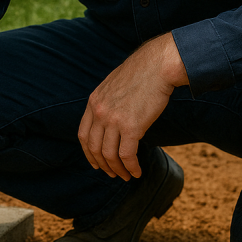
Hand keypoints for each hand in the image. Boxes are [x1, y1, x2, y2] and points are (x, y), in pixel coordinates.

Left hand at [78, 33, 187, 180]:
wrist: (158, 65)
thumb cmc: (141, 73)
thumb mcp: (113, 84)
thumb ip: (107, 102)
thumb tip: (111, 120)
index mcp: (93, 101)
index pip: (83, 134)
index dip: (88, 152)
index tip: (95, 162)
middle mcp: (100, 112)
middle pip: (94, 148)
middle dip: (102, 165)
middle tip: (112, 173)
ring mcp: (114, 120)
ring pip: (110, 155)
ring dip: (117, 170)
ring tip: (126, 176)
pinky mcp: (132, 127)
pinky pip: (127, 155)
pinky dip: (131, 167)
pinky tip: (137, 172)